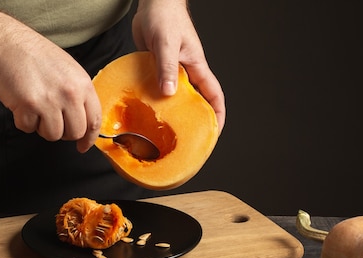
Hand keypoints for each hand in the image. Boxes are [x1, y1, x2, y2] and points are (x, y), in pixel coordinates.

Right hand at [0, 25, 100, 152]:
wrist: (7, 43)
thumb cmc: (35, 56)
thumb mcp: (69, 70)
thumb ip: (79, 94)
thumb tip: (84, 120)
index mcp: (83, 84)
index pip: (94, 120)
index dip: (89, 138)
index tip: (82, 146)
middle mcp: (70, 94)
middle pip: (74, 133)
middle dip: (62, 132)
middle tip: (51, 120)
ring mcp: (49, 101)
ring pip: (53, 135)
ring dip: (41, 127)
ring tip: (35, 108)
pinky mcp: (28, 106)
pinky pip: (29, 129)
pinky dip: (23, 121)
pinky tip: (21, 104)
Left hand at [132, 0, 225, 131]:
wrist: (153, 3)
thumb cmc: (165, 16)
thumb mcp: (166, 43)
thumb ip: (167, 67)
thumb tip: (169, 93)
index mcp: (196, 67)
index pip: (213, 95)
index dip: (217, 115)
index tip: (215, 133)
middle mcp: (186, 72)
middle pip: (195, 100)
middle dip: (194, 120)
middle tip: (187, 140)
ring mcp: (172, 71)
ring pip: (175, 97)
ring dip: (171, 111)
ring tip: (163, 131)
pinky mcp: (157, 68)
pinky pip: (159, 88)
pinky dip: (154, 100)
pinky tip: (144, 110)